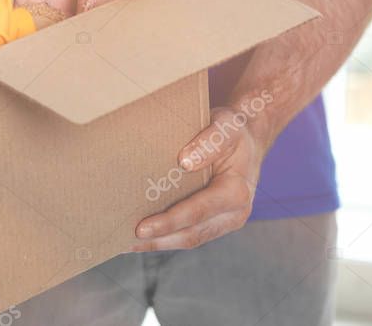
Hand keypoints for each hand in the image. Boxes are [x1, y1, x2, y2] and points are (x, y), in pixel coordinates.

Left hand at [131, 106, 267, 250]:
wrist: (246, 139)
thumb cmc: (233, 132)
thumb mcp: (225, 128)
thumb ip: (209, 142)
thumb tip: (185, 162)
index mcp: (236, 192)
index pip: (197, 212)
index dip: (169, 222)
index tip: (142, 228)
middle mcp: (233, 213)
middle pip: (191, 234)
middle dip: (158, 240)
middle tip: (126, 240)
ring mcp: (224, 221)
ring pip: (189, 239)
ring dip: (159, 243)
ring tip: (127, 243)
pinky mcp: (214, 222)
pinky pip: (189, 234)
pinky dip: (166, 237)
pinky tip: (143, 237)